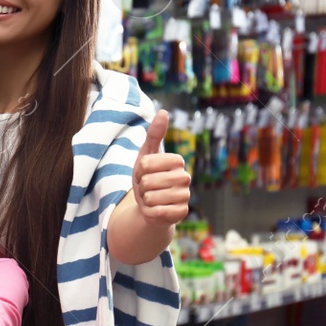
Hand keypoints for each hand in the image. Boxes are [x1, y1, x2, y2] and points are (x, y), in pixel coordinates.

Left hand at [132, 110, 190, 226]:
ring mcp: (185, 196)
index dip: (139, 170)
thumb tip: (163, 111)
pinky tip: (155, 210)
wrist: (151, 206)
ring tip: (151, 198)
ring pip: (151, 197)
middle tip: (147, 187)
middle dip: (142, 186)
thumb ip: (154, 135)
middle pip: (148, 180)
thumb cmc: (148, 178)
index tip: (145, 173)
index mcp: (177, 161)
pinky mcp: (181, 213)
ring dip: (145, 199)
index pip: (146, 163)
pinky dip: (149, 212)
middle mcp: (185, 178)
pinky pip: (156, 212)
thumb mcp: (147, 155)